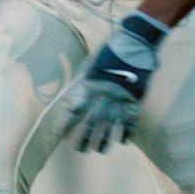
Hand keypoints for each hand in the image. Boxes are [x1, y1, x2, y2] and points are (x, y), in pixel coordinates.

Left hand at [62, 11, 168, 152]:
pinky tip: (123, 141)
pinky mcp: (136, 100)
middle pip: (92, 123)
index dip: (65, 124)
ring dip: (104, 140)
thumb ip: (80, 85)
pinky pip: (131, 121)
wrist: (135, 43)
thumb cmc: (109, 52)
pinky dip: (127, 132)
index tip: (59, 134)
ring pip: (111, 126)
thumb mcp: (90, 65)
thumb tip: (70, 101)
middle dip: (84, 139)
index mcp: (90, 85)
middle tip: (79, 150)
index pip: (74, 110)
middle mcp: (104, 95)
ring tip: (99, 150)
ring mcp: (121, 99)